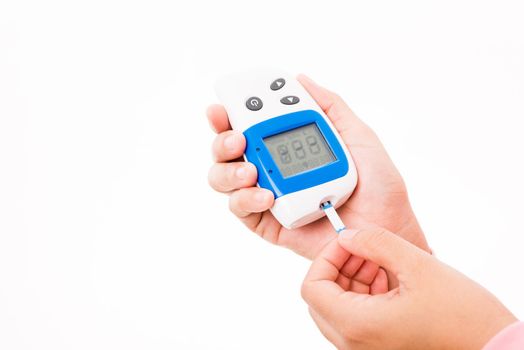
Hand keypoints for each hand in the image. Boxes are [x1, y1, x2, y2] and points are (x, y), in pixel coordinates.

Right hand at [207, 75, 429, 260]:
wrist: (386, 230)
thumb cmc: (378, 187)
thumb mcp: (358, 136)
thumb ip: (330, 107)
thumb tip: (301, 79)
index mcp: (289, 145)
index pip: (251, 124)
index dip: (233, 112)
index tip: (227, 103)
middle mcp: (271, 167)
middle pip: (228, 150)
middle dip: (222, 139)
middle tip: (237, 137)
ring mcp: (266, 195)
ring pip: (224, 178)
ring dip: (228, 170)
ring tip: (249, 171)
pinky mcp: (268, 223)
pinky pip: (240, 209)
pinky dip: (245, 199)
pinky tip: (266, 195)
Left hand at [301, 228, 516, 349]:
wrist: (492, 346)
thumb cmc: (463, 316)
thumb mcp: (418, 265)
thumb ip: (376, 243)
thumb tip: (348, 236)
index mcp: (358, 324)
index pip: (312, 288)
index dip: (325, 258)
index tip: (347, 242)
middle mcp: (354, 342)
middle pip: (320, 298)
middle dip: (337, 267)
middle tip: (362, 249)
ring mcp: (364, 347)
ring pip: (336, 307)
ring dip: (350, 278)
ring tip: (379, 261)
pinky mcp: (377, 345)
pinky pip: (354, 317)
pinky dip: (362, 293)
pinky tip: (387, 277)